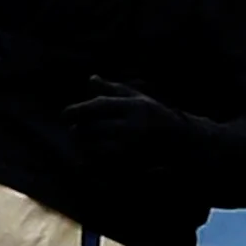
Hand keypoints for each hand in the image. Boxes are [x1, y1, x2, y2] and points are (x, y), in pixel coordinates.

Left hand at [68, 86, 183, 170]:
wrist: (181, 143)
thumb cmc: (154, 116)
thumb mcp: (138, 98)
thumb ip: (113, 89)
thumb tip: (91, 79)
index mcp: (135, 108)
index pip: (98, 106)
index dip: (77, 110)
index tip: (65, 115)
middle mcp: (134, 128)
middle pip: (92, 128)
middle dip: (78, 129)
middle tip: (75, 129)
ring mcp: (133, 149)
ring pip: (92, 148)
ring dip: (82, 145)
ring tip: (82, 142)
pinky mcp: (131, 165)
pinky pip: (100, 165)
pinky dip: (90, 161)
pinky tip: (89, 157)